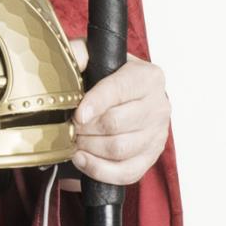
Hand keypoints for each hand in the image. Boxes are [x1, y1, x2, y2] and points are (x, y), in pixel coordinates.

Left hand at [67, 38, 170, 184]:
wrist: (130, 97)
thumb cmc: (109, 76)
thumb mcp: (96, 57)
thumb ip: (79, 53)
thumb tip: (66, 59)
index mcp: (147, 77)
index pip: (118, 90)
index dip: (94, 103)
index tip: (77, 114)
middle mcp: (158, 106)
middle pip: (116, 124)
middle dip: (85, 128)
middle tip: (68, 125)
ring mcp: (157, 134)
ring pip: (119, 149)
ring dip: (89, 148)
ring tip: (73, 139)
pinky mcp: (151, 157)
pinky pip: (127, 172)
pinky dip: (100, 170)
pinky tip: (82, 159)